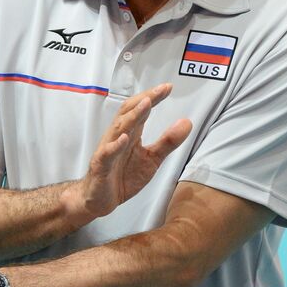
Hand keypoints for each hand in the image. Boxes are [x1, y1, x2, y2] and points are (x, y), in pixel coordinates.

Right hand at [72, 83, 191, 219]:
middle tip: (160, 90)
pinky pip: (106, 154)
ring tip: (146, 104)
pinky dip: (115, 145)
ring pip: (119, 129)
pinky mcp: (100, 166)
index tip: (168, 87)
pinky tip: (124, 138)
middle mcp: (118, 136)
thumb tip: (187, 122)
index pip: (141, 110)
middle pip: (129, 112)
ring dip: (133, 116)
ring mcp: (108, 150)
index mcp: (130, 133)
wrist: (98, 199)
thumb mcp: (152, 159)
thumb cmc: (123, 176)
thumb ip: (168, 142)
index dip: (154, 97)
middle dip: (145, 99)